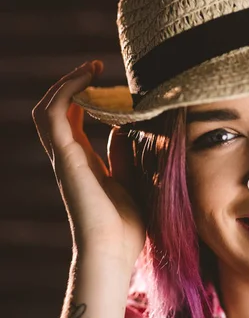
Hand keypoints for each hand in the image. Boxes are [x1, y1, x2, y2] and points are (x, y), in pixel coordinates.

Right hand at [32, 61, 144, 269]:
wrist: (113, 250)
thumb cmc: (125, 226)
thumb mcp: (131, 182)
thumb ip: (123, 155)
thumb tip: (125, 128)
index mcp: (85, 163)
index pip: (75, 121)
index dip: (86, 98)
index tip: (107, 80)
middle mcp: (70, 157)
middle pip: (57, 112)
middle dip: (73, 86)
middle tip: (96, 67)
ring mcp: (64, 158)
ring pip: (48, 110)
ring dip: (66, 84)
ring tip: (90, 68)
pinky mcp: (64, 158)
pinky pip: (54, 116)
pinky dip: (67, 92)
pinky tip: (88, 79)